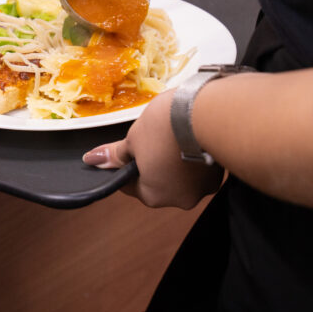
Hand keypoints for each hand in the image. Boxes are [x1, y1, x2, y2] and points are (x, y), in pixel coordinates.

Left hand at [82, 89, 223, 208]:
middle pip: (158, 182)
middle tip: (154, 139)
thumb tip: (93, 161)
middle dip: (154, 163)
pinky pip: (200, 168)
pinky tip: (191, 138)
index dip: (126, 165)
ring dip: (176, 160)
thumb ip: (116, 155)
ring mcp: (202, 189)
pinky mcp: (219, 175)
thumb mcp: (134, 138)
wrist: (207, 112)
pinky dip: (194, 156)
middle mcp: (179, 199)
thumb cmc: (166, 126)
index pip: (130, 185)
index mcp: (152, 196)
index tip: (128, 151)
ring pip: (181, 175)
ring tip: (175, 135)